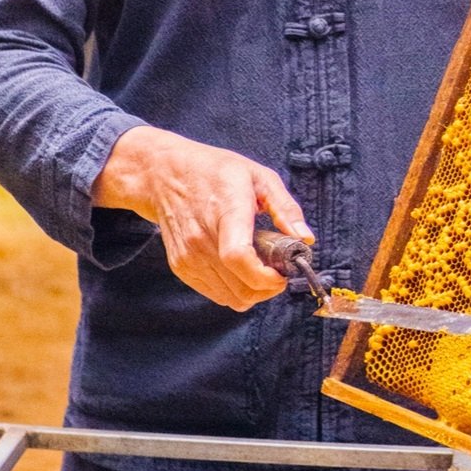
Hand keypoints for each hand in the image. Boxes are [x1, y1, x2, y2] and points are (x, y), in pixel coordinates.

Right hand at [92, 125, 312, 309]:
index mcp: (226, 210)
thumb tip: (305, 238)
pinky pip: (215, 295)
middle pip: (240, 287)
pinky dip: (234, 290)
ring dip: (253, 292)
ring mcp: (188, 256)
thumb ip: (285, 207)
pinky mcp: (181, 267)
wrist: (165, 176)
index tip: (282, 274)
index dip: (265, 277)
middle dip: (268, 288)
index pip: (238, 256)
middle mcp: (202, 238)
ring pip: (231, 298)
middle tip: (278, 270)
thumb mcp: (258, 176)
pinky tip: (240, 269)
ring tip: (259, 267)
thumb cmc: (215, 171)